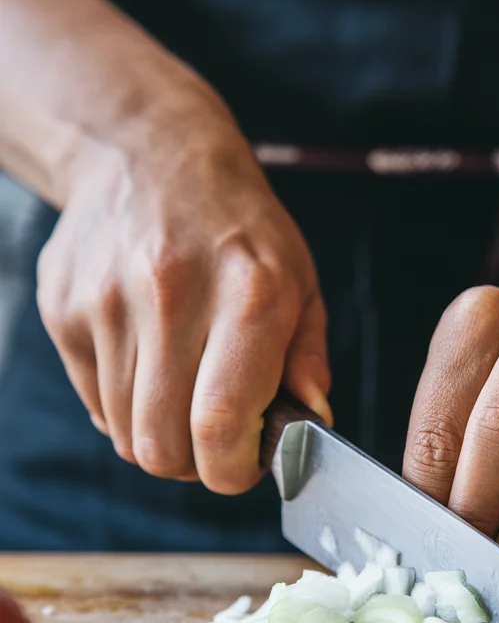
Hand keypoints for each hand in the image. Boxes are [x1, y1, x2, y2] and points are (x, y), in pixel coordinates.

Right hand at [37, 99, 329, 492]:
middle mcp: (172, 296)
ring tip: (184, 395)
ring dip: (158, 435)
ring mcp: (107, 301)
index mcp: (248, 294)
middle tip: (214, 442)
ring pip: (125, 433)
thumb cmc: (239, 228)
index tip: (242, 466)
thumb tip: (311, 425)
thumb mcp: (300, 280)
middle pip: (162, 445)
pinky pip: (95, 403)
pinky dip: (124, 407)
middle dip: (193, 465)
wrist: (147, 152)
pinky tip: (148, 365)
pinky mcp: (63, 309)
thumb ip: (307, 359)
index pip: (219, 423)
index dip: (230, 470)